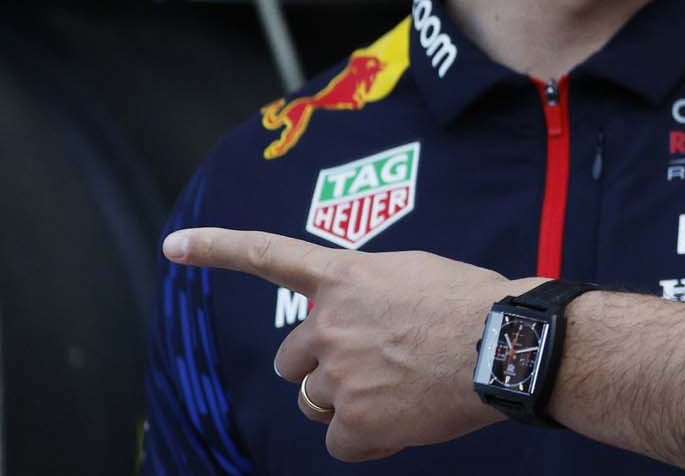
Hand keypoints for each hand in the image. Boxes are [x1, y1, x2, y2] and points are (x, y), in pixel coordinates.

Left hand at [165, 228, 533, 460]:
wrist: (509, 346)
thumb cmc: (480, 305)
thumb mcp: (418, 274)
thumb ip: (371, 290)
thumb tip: (358, 317)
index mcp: (346, 278)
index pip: (269, 255)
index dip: (217, 248)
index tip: (172, 246)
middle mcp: (329, 323)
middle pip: (292, 359)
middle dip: (322, 367)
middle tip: (375, 367)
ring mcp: (339, 374)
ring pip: (317, 401)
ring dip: (349, 401)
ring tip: (403, 389)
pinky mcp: (356, 421)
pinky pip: (341, 441)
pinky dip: (368, 437)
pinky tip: (407, 419)